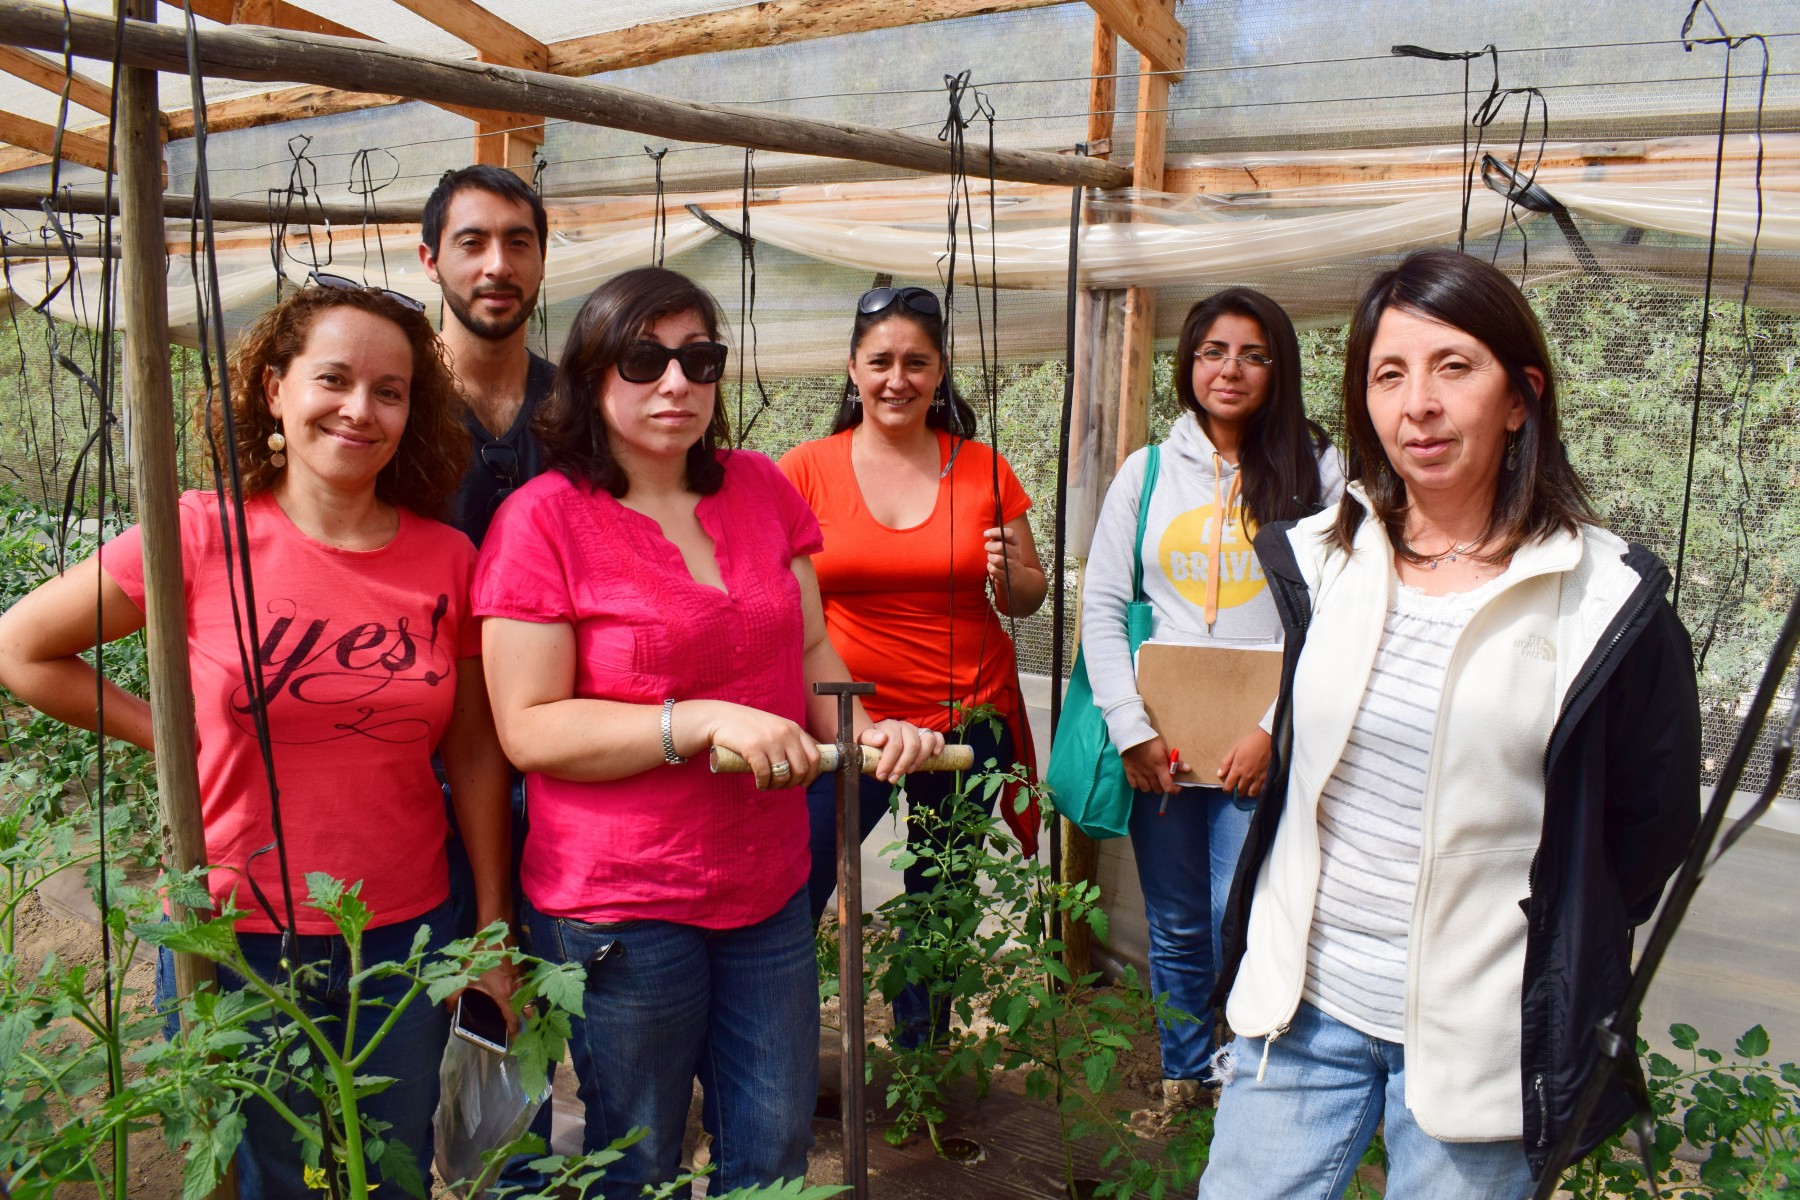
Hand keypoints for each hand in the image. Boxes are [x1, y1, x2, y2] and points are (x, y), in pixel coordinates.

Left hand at [444, 953, 521, 1033]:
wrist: (495, 935)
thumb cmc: (480, 957)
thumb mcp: (464, 976)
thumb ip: (453, 995)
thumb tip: (449, 1009)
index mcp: (503, 995)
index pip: (512, 1018)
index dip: (512, 1029)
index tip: (510, 1037)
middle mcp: (516, 990)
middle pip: (527, 1011)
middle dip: (523, 1021)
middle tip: (517, 1027)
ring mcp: (521, 981)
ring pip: (529, 1000)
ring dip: (526, 1009)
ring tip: (520, 1015)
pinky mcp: (523, 972)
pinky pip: (527, 990)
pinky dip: (525, 997)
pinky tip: (517, 998)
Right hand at [686, 699, 822, 791]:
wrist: (721, 718)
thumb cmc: (749, 726)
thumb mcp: (776, 727)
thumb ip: (789, 740)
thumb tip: (804, 765)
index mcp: (794, 728)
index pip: (815, 756)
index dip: (812, 775)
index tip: (803, 783)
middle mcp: (785, 733)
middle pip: (801, 769)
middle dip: (793, 783)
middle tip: (782, 786)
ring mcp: (770, 740)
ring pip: (783, 774)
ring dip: (777, 786)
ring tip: (769, 785)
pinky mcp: (753, 748)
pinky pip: (765, 775)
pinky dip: (763, 784)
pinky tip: (760, 785)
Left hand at [858, 719, 946, 782]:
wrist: (875, 741)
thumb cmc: (871, 744)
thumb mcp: (863, 741)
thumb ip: (868, 738)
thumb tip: (881, 738)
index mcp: (889, 726)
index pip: (894, 744)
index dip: (888, 762)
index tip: (881, 776)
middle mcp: (904, 726)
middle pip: (912, 745)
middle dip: (902, 766)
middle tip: (892, 779)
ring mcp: (916, 730)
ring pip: (927, 740)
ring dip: (919, 759)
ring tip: (909, 772)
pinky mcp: (924, 735)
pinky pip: (937, 736)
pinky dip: (939, 745)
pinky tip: (935, 755)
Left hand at [982, 525, 1023, 589]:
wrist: (1016, 574)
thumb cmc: (1006, 555)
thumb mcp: (1005, 544)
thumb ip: (997, 538)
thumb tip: (987, 533)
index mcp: (1016, 542)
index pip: (1009, 534)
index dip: (996, 532)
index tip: (985, 534)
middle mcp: (1016, 553)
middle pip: (1000, 547)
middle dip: (989, 546)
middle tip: (987, 547)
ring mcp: (1013, 565)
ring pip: (996, 559)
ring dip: (990, 558)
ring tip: (991, 557)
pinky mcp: (1007, 576)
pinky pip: (993, 570)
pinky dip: (990, 567)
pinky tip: (992, 566)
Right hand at [1121, 736, 1180, 795]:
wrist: (1132, 735)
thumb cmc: (1150, 741)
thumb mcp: (1165, 748)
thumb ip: (1175, 761)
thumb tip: (1187, 769)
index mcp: (1159, 768)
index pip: (1168, 787)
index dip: (1174, 790)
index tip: (1177, 786)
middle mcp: (1149, 774)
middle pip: (1158, 790)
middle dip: (1163, 786)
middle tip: (1163, 779)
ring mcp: (1138, 774)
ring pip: (1146, 790)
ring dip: (1151, 787)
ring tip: (1152, 780)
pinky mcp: (1129, 773)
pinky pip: (1134, 786)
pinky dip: (1138, 785)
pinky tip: (1141, 779)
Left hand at [1217, 728, 1271, 797]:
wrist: (1266, 740)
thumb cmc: (1249, 743)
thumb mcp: (1234, 750)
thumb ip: (1226, 763)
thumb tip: (1219, 774)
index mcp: (1237, 770)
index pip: (1228, 787)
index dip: (1226, 790)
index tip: (1227, 787)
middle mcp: (1247, 777)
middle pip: (1240, 792)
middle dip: (1237, 792)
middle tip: (1237, 786)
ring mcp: (1257, 778)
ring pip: (1251, 794)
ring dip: (1247, 792)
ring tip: (1247, 787)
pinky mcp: (1267, 777)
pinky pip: (1261, 790)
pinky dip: (1258, 790)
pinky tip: (1256, 785)